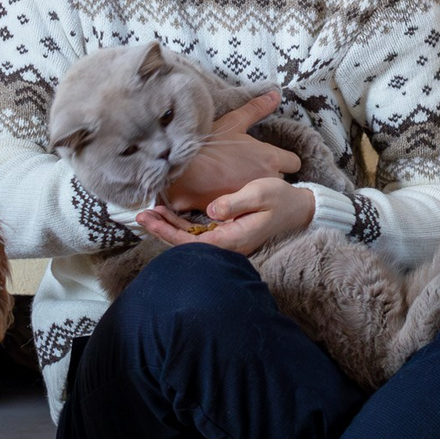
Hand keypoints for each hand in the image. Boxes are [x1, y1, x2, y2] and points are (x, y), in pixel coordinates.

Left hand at [138, 175, 313, 253]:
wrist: (299, 209)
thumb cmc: (281, 199)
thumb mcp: (260, 193)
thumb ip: (235, 202)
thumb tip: (210, 210)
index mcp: (233, 238)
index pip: (191, 243)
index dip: (167, 232)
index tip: (149, 218)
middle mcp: (227, 244)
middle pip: (186, 244)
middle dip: (161, 229)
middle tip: (140, 214)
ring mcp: (226, 240)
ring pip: (190, 239)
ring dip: (169, 226)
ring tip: (149, 212)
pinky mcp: (226, 233)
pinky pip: (199, 233)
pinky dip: (181, 224)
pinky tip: (169, 213)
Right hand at [159, 92, 297, 211]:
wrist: (182, 171)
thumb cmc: (208, 145)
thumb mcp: (233, 122)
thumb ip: (257, 109)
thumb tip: (276, 94)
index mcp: (269, 158)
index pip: (294, 163)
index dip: (283, 159)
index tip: (268, 157)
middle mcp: (266, 180)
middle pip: (279, 178)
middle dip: (267, 174)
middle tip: (248, 166)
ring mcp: (253, 197)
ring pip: (263, 193)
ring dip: (255, 188)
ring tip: (236, 179)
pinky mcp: (238, 211)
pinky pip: (246, 206)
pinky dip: (240, 201)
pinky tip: (227, 192)